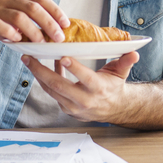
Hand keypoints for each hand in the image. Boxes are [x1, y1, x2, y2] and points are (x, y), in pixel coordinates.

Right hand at [0, 0, 67, 45]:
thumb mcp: (11, 18)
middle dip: (49, 22)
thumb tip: (53, 33)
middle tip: (58, 37)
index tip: (66, 24)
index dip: (56, 10)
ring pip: (19, 16)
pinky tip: (17, 41)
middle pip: (33, 7)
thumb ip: (29, 22)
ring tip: (40, 43)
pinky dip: (11, 33)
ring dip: (33, 30)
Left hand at [21, 52, 139, 123]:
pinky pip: (52, 93)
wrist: (114, 109)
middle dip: (41, 71)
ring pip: (51, 90)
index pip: (85, 78)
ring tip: (28, 60)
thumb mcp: (121, 73)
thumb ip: (126, 61)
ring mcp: (73, 106)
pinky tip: (39, 67)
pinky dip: (45, 80)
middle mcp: (84, 100)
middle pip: (59, 86)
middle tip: (29, 57)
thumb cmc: (114, 86)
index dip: (74, 69)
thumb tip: (134, 52)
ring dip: (38, 75)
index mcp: (98, 89)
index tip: (62, 57)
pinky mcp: (66, 108)